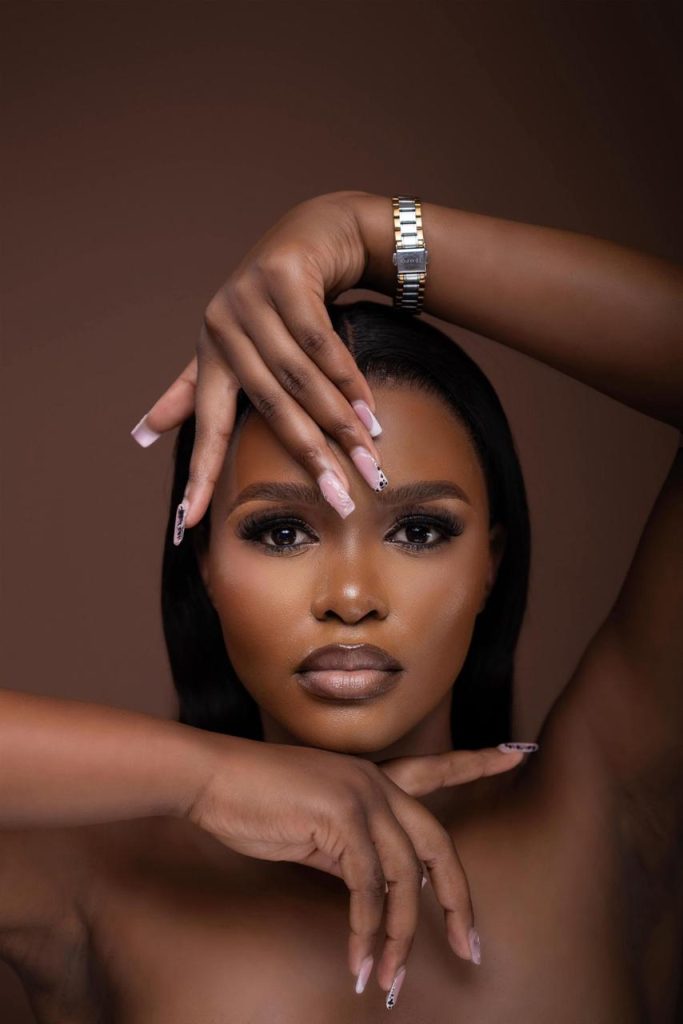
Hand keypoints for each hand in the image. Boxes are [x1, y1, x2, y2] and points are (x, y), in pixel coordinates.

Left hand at [131, 190, 385, 526]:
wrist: (317, 232)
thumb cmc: (276, 300)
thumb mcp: (236, 345)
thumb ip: (195, 390)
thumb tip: (142, 435)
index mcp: (210, 351)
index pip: (207, 423)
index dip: (200, 473)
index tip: (188, 522)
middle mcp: (222, 324)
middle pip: (271, 405)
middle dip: (311, 454)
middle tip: (341, 498)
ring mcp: (250, 296)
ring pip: (301, 375)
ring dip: (340, 421)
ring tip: (369, 458)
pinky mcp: (284, 275)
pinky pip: (322, 342)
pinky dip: (349, 379)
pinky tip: (370, 410)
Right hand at [184, 734, 527, 992]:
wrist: (213, 780)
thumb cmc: (256, 802)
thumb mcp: (316, 827)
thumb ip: (352, 850)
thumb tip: (375, 893)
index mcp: (374, 778)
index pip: (436, 770)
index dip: (478, 762)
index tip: (518, 752)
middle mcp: (377, 783)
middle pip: (439, 845)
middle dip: (460, 902)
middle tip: (471, 949)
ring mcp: (362, 797)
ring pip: (405, 878)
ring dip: (399, 938)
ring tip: (387, 981)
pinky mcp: (341, 818)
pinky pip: (368, 888)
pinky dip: (365, 931)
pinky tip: (356, 960)